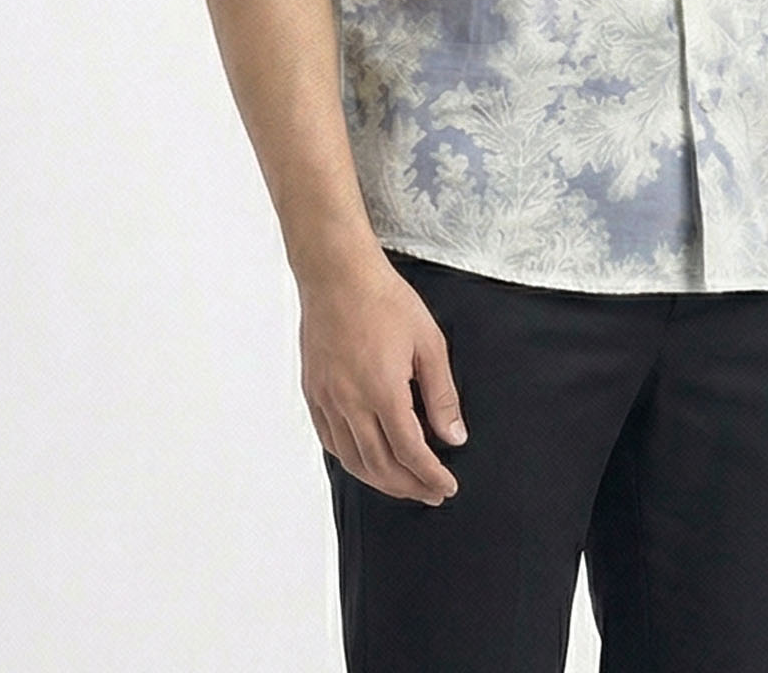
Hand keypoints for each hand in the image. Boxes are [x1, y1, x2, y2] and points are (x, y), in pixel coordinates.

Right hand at [298, 253, 467, 505]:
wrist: (337, 274)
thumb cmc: (385, 300)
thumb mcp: (429, 342)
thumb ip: (442, 394)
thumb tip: (454, 436)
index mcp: (382, 391)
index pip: (409, 452)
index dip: (431, 475)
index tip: (447, 486)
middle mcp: (350, 403)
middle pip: (380, 466)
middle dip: (409, 486)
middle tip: (431, 493)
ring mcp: (327, 399)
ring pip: (352, 460)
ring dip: (380, 480)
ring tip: (404, 484)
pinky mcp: (312, 392)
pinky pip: (330, 441)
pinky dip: (351, 460)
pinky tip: (367, 461)